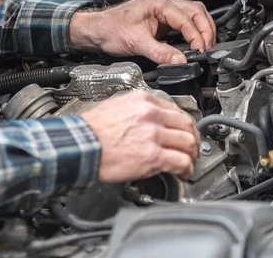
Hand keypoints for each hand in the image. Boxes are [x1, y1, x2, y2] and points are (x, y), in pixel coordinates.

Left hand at [70, 0, 215, 64]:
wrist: (95, 31)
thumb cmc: (109, 30)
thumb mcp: (136, 43)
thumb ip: (160, 53)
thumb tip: (180, 62)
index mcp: (158, 3)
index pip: (187, 18)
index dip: (196, 36)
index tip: (199, 51)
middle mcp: (163, 3)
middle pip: (196, 11)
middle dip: (206, 30)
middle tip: (208, 48)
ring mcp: (163, 10)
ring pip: (193, 14)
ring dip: (202, 29)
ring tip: (205, 46)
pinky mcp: (161, 20)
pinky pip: (184, 22)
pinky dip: (193, 31)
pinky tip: (194, 42)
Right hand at [80, 91, 199, 182]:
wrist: (79, 145)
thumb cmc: (90, 130)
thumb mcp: (116, 107)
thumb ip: (137, 111)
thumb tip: (150, 121)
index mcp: (142, 101)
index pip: (175, 110)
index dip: (184, 124)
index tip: (184, 131)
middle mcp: (151, 115)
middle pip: (186, 125)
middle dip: (193, 139)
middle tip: (192, 149)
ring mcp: (153, 135)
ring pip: (188, 143)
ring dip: (192, 154)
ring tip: (189, 162)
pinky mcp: (152, 155)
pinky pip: (180, 161)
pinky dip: (186, 168)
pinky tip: (183, 172)